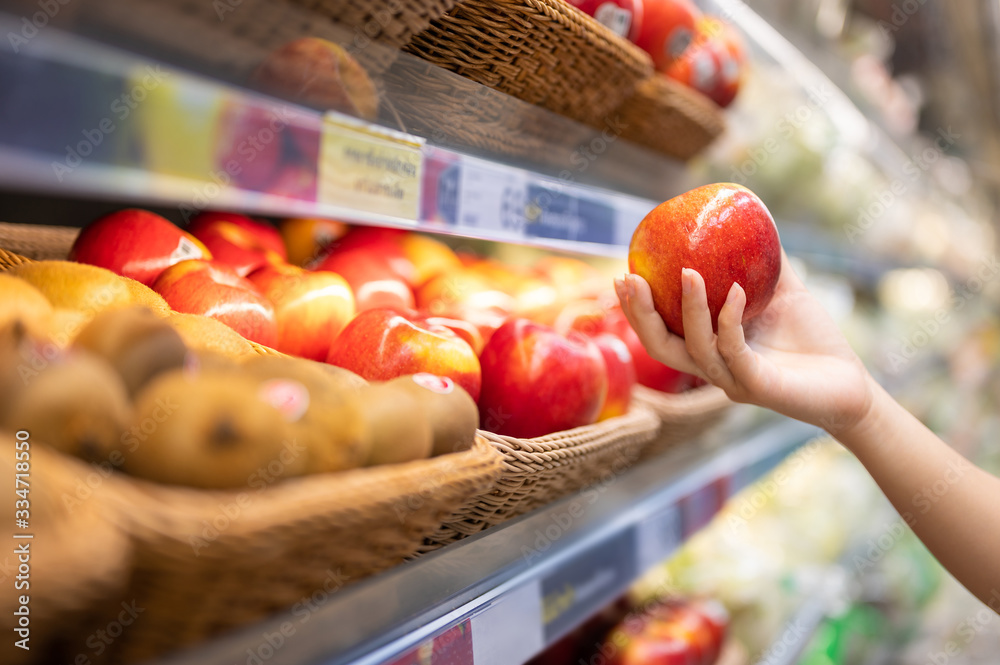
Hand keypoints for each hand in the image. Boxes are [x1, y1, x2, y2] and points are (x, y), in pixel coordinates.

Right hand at [614, 252, 873, 433]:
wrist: (852, 386)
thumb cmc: (812, 340)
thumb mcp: (783, 293)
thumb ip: (763, 263)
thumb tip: (750, 216)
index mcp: (709, 349)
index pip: (661, 331)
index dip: (637, 308)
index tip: (623, 274)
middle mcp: (713, 368)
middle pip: (660, 346)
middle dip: (640, 314)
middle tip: (629, 279)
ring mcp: (732, 380)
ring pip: (694, 349)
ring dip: (688, 309)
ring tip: (688, 272)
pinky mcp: (758, 388)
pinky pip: (734, 352)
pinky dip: (729, 319)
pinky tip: (737, 290)